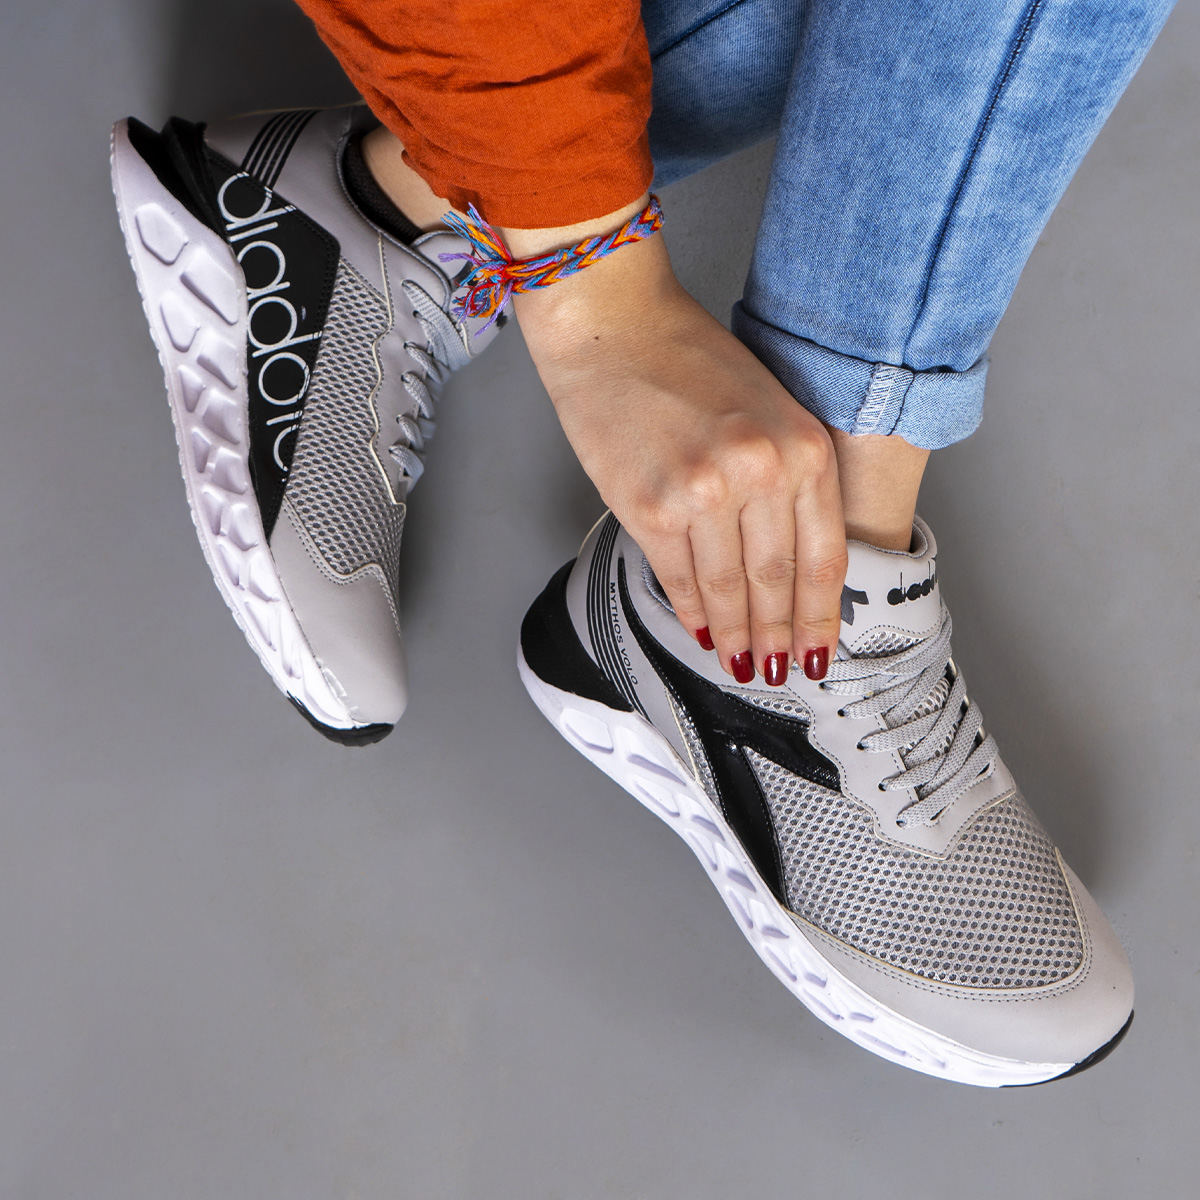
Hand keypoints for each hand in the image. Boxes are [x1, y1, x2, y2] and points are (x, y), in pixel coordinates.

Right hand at [507, 207, 846, 683]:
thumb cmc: (690, 357)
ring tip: (739, 664)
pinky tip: (700, 631)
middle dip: (778, 637)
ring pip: (728, 588)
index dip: (821, 617)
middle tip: (776, 672)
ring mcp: (704, 492)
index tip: (817, 652)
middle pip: (778, 582)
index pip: (824, 558)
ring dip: (735, 635)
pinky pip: (679, 577)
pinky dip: (691, 611)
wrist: (615, 325)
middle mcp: (761, 472)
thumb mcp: (769, 405)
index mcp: (802, 447)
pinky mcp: (650, 505)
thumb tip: (785, 558)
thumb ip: (787, 477)